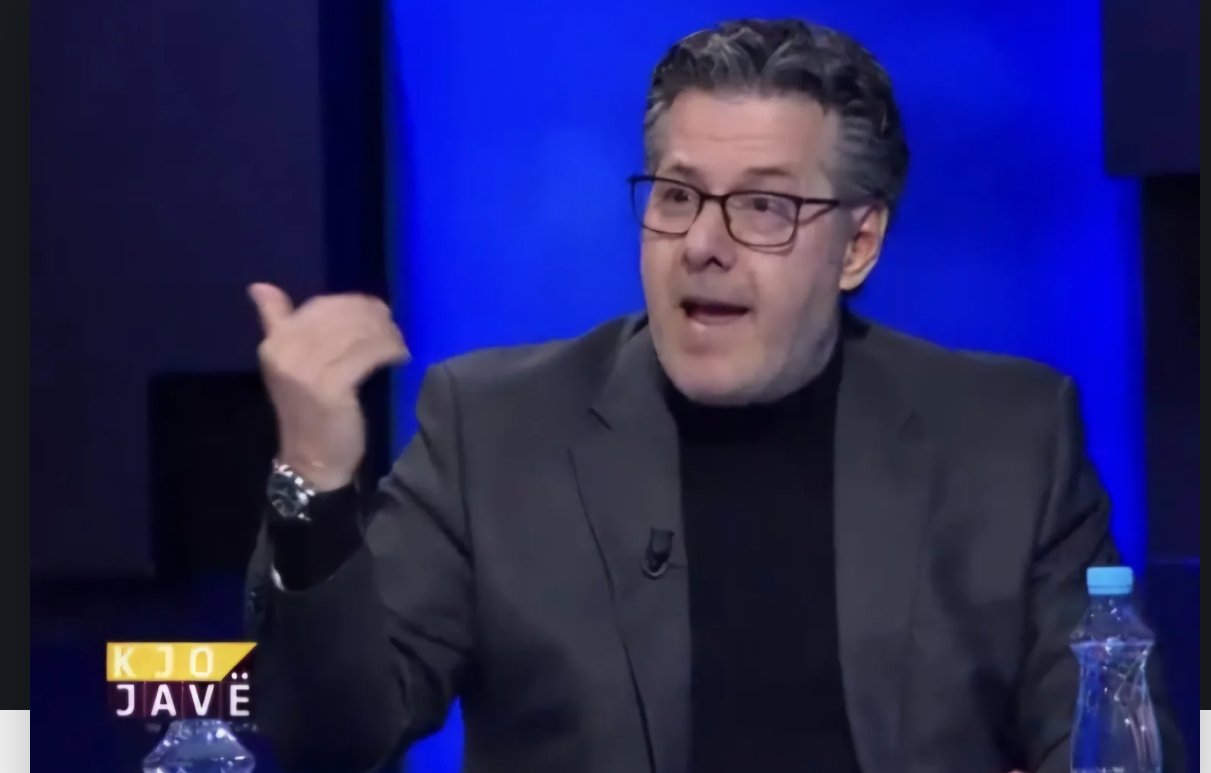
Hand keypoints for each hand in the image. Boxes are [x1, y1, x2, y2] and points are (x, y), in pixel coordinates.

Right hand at [249, 283, 409, 490]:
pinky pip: (369, 354)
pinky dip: (390, 351)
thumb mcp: (288, 363)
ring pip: (357, 333)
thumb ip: (276, 322)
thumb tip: (259, 286)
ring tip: (398, 344)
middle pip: (341, 316)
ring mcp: (306, 371)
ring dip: (386, 334)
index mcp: (275, 343)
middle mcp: (285, 352)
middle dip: (374, 317)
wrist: (310, 460)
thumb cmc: (307, 411)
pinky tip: (400, 357)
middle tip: (393, 327)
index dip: (353, 304)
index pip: (320, 306)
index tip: (377, 312)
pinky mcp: (331, 388)